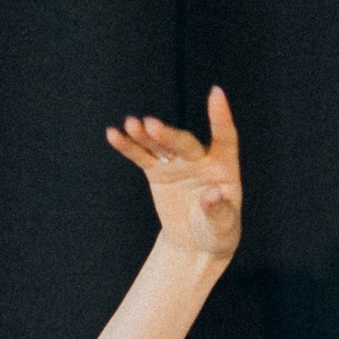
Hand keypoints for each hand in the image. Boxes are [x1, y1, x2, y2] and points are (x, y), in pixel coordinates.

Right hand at [106, 85, 242, 266]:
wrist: (196, 244)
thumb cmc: (218, 233)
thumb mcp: (223, 226)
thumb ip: (218, 210)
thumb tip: (213, 194)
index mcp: (224, 167)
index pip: (225, 137)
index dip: (220, 117)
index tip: (216, 94)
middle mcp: (200, 159)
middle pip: (183, 142)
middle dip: (167, 134)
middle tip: (150, 125)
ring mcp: (177, 163)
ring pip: (160, 145)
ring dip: (144, 135)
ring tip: (130, 125)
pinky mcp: (157, 172)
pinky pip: (141, 156)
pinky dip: (128, 146)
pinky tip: (114, 135)